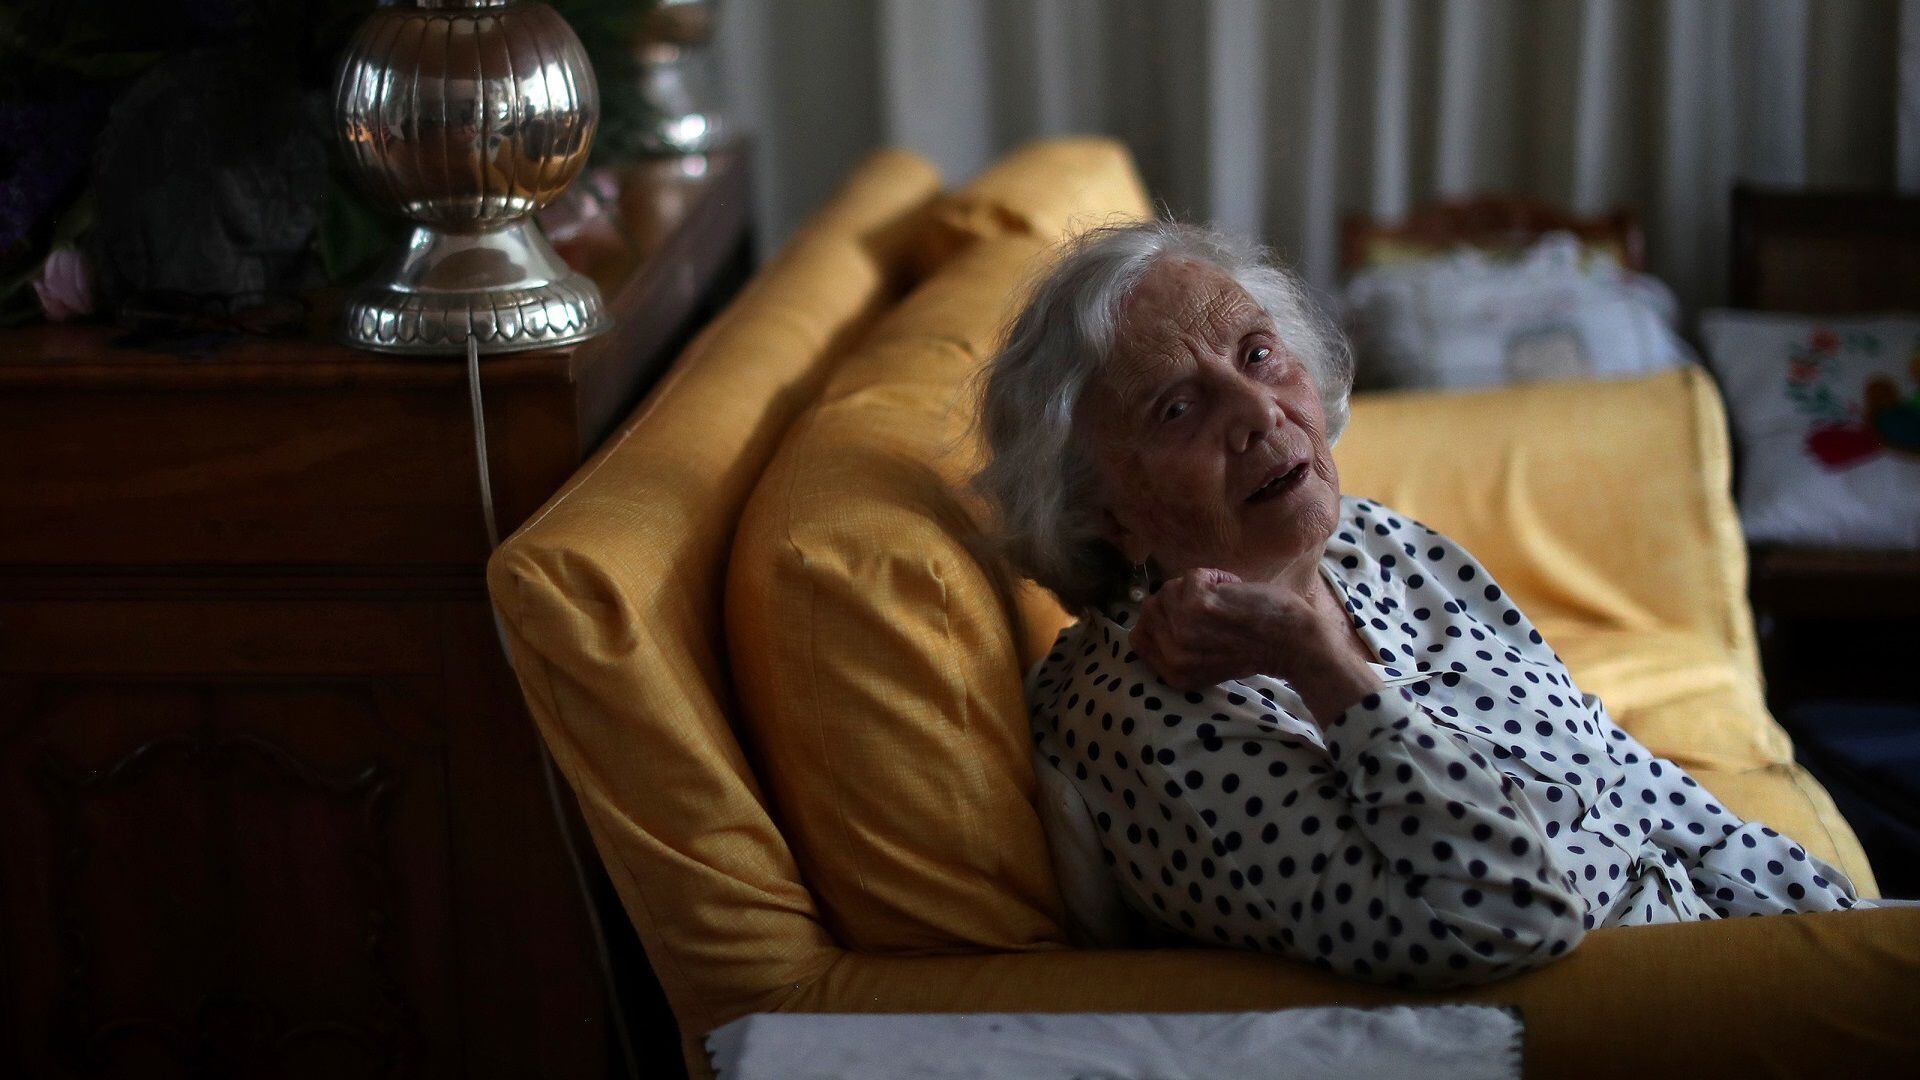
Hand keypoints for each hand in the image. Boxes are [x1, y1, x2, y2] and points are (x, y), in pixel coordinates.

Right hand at [1131, 568, 1379, 717]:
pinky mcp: (1196, 604)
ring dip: (1197, 586)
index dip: (1158, 619)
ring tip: (1225, 598)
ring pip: (1168, 589)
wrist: (1294, 644)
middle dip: (1178, 599)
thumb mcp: (1209, 661)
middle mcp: (1173, 656)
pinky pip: (1192, 576)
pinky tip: (1235, 588)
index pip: (1138, 638)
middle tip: (1209, 602)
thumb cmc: (1259, 648)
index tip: (1184, 613)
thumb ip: (1179, 644)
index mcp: (1173, 674)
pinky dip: (1215, 575)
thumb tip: (1153, 607)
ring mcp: (1182, 630)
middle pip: (1150, 609)